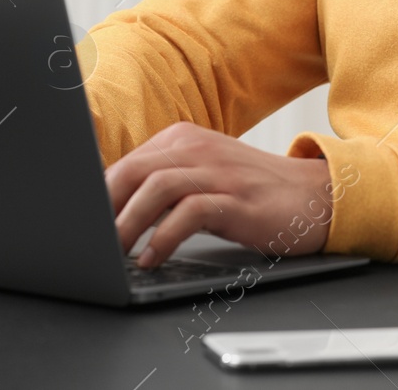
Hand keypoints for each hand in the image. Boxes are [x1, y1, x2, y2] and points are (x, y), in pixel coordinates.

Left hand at [105, 121, 333, 268]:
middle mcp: (197, 149)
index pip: (126, 163)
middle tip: (89, 242)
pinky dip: (164, 238)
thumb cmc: (253, 192)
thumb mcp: (203, 177)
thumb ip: (164, 185)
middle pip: (134, 171)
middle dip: (105, 209)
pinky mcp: (238, 199)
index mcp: (182, 140)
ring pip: (157, 188)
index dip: (98, 195)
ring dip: (129, 223)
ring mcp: (219, 172)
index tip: (81, 223)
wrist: (315, 195)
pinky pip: (190, 212)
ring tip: (115, 252)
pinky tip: (153, 258)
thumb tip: (113, 211)